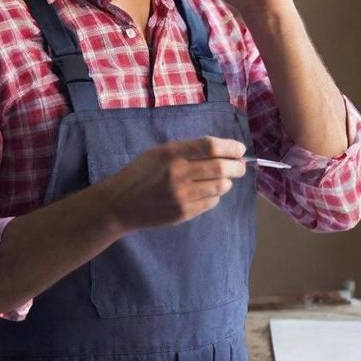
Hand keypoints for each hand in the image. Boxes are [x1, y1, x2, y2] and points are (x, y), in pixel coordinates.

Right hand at [101, 136, 246, 231]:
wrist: (121, 204)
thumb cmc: (141, 173)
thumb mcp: (159, 152)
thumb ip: (187, 150)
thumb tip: (222, 151)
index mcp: (172, 153)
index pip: (210, 147)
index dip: (231, 147)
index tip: (240, 149)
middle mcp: (178, 174)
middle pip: (221, 168)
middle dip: (237, 166)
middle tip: (240, 166)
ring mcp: (182, 196)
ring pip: (220, 187)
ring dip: (227, 182)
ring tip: (222, 179)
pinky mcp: (183, 213)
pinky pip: (211, 202)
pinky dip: (214, 196)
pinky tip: (206, 192)